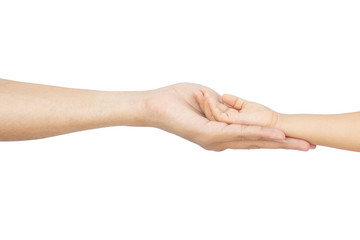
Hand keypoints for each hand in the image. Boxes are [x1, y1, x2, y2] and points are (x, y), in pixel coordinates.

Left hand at [144, 83, 312, 150]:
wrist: (156, 104)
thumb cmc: (180, 101)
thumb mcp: (210, 102)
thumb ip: (226, 109)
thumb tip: (232, 109)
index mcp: (221, 135)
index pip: (252, 137)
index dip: (274, 138)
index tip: (295, 139)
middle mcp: (220, 141)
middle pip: (257, 142)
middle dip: (283, 145)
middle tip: (309, 146)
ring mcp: (215, 140)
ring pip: (251, 140)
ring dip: (277, 141)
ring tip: (300, 143)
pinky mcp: (208, 135)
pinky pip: (237, 132)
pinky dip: (257, 133)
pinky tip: (274, 134)